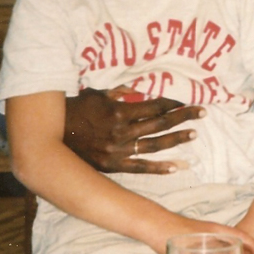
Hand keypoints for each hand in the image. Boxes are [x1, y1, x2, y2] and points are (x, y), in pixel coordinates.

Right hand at [64, 87, 203, 172]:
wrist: (51, 136)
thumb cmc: (76, 110)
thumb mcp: (97, 95)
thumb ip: (120, 91)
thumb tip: (139, 86)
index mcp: (119, 111)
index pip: (155, 106)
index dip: (174, 102)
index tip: (189, 98)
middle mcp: (122, 131)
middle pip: (160, 124)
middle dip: (183, 117)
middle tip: (202, 112)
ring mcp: (118, 150)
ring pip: (155, 145)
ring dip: (177, 140)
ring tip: (194, 134)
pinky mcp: (113, 165)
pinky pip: (140, 167)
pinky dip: (159, 168)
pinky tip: (176, 167)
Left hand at [154, 217, 253, 253]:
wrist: (155, 225)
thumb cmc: (171, 232)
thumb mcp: (190, 245)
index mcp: (214, 230)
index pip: (240, 235)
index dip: (253, 244)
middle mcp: (212, 232)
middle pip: (235, 240)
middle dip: (246, 250)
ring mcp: (204, 235)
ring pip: (224, 245)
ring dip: (234, 253)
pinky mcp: (196, 240)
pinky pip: (214, 248)